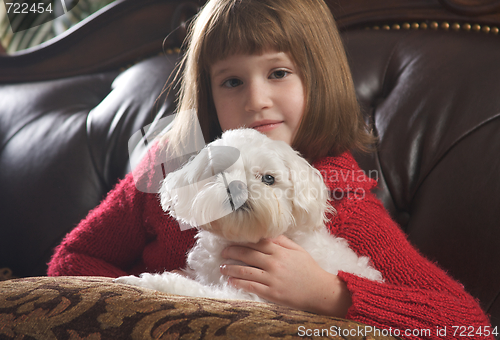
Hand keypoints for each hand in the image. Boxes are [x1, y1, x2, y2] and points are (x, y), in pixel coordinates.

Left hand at [220, 235, 351, 316]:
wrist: (320, 291)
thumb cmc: (309, 269)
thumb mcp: (297, 250)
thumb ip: (282, 240)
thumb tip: (267, 232)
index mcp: (280, 251)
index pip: (255, 243)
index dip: (241, 241)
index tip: (231, 241)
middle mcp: (274, 263)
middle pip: (247, 255)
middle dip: (231, 253)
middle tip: (223, 253)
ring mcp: (272, 278)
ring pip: (245, 271)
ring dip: (231, 269)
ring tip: (222, 268)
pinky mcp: (272, 293)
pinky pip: (251, 286)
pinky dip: (239, 283)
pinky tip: (231, 281)